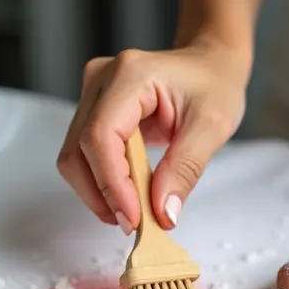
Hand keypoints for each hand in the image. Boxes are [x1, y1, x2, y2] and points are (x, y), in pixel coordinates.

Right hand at [57, 43, 248, 233]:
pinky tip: (127, 195)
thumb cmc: (214, 85)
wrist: (209, 65)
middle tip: (134, 223)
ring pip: (74, 157)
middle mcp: (102, 79)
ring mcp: (92, 94)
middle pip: (78, 150)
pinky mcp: (92, 111)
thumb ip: (185, 170)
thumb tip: (162, 213)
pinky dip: (101, 182)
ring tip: (132, 212)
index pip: (101, 135)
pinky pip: (83, 155)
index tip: (134, 217)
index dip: (111, 183)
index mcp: (131, 74)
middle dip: (102, 194)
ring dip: (98, 193)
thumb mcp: (213, 127)